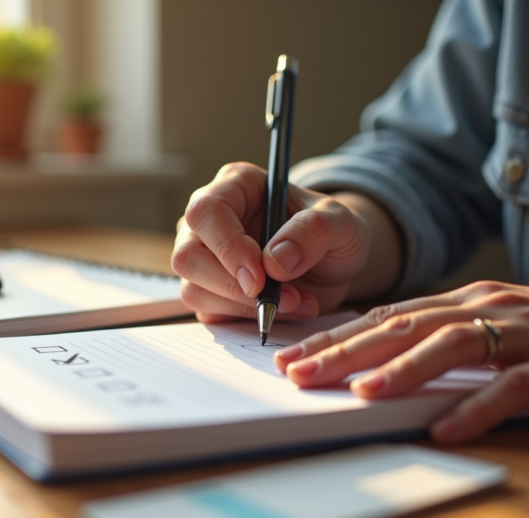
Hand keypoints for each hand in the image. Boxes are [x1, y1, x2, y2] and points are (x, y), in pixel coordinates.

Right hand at [171, 162, 399, 322]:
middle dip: (232, 286)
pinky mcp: (209, 291)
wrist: (334, 262)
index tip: (259, 277)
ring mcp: (204, 258)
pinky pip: (209, 313)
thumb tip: (274, 261)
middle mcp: (210, 221)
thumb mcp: (340, 221)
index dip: (227, 246)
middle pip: (188, 256)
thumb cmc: (331, 231)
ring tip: (294, 301)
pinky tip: (283, 310)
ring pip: (193, 289)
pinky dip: (246, 319)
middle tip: (280, 299)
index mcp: (236, 186)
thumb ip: (313, 231)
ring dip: (244, 307)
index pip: (206, 212)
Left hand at [274, 281, 528, 441]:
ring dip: (401, 369)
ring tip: (358, 393)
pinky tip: (446, 427)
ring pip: (451, 344)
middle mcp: (492, 308)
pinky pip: (515, 387)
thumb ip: (452, 340)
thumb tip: (387, 362)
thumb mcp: (504, 330)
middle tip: (297, 372)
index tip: (292, 356)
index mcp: (472, 300)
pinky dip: (478, 406)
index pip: (390, 315)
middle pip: (405, 325)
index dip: (337, 336)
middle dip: (346, 350)